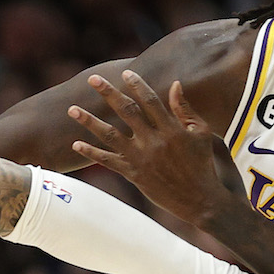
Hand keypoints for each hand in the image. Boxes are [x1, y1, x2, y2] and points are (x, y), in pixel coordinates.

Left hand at [68, 71, 245, 226]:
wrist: (200, 200)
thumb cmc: (202, 164)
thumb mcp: (201, 133)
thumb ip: (185, 109)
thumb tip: (174, 84)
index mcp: (172, 129)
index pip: (150, 100)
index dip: (137, 85)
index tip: (125, 73)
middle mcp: (154, 141)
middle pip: (126, 111)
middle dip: (108, 93)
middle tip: (92, 79)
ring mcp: (142, 158)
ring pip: (110, 135)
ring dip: (89, 121)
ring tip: (72, 109)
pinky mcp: (134, 174)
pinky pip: (109, 161)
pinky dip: (92, 153)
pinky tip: (76, 144)